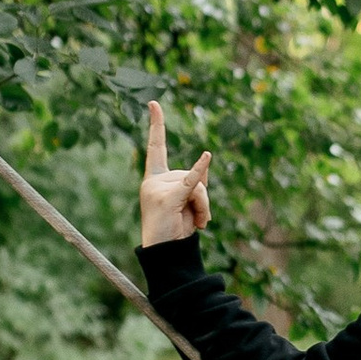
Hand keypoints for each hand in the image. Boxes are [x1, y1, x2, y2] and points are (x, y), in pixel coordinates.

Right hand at [140, 99, 211, 244]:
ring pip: (198, 184)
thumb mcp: (185, 203)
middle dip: (203, 198)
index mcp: (154, 179)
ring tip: (197, 224)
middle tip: (197, 221)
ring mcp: (158, 189)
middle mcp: (153, 181)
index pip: (155, 147)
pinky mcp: (168, 198)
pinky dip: (200, 169)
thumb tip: (205, 160)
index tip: (154, 103)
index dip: (156, 125)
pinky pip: (190, 182)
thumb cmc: (174, 231)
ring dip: (204, 206)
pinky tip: (207, 155)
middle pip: (193, 174)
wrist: (165, 256)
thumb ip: (194, 182)